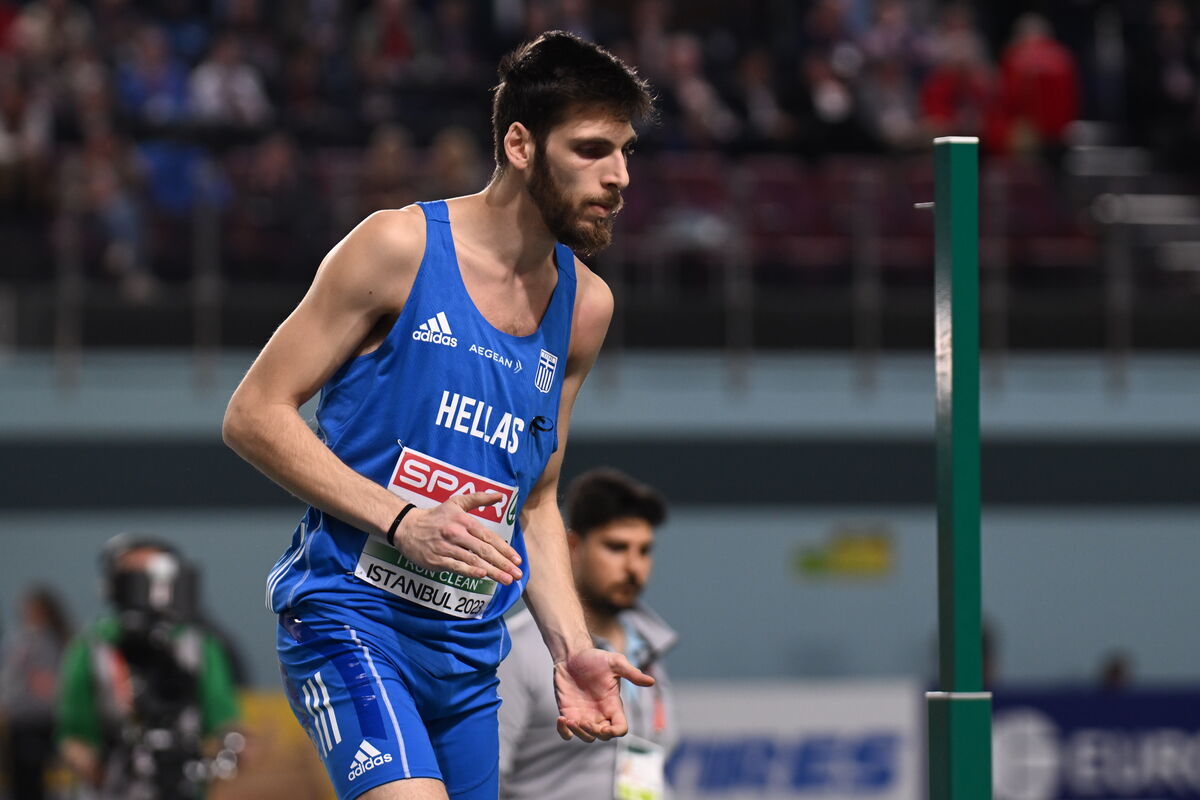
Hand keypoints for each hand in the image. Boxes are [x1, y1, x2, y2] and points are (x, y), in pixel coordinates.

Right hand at [394, 492, 522, 583]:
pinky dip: (469, 572)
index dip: (504, 549)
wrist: (407, 527)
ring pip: (473, 561)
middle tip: (517, 574)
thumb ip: (479, 499)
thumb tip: (500, 496)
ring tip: (506, 580)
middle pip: (484, 550)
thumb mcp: (456, 502)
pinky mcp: (437, 559)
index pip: (489, 537)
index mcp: (464, 521)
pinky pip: (456, 567)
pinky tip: (482, 576)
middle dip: (503, 563)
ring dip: (492, 572)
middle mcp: (457, 533)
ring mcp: (446, 547)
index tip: (517, 560)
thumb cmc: (436, 516)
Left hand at [553, 648, 654, 741]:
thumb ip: (632, 673)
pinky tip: (561, 719)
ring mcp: (584, 715)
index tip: (605, 726)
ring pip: (587, 738)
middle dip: (595, 732)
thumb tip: (651, 681)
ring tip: (570, 720)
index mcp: (613, 705)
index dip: (615, 732)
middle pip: (604, 736)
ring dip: (579, 733)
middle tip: (583, 721)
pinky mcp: (569, 714)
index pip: (621, 728)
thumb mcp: (615, 663)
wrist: (572, 655)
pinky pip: (567, 734)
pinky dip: (564, 732)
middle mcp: (600, 713)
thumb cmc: (595, 658)